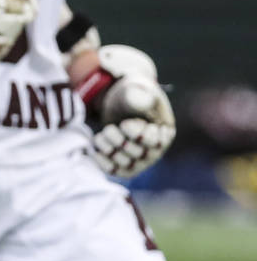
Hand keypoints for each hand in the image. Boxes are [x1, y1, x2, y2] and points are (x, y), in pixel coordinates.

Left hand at [83, 44, 175, 177]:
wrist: (118, 103)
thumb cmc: (130, 95)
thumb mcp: (135, 89)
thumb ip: (138, 96)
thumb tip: (142, 101)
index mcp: (165, 132)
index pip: (153, 143)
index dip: (135, 134)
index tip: (126, 123)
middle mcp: (155, 150)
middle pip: (138, 155)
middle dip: (118, 140)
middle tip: (110, 127)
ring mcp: (140, 160)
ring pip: (125, 164)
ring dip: (108, 148)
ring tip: (102, 134)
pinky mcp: (123, 165)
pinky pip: (114, 171)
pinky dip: (102, 162)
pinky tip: (95, 150)